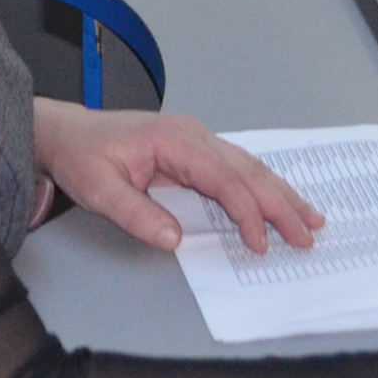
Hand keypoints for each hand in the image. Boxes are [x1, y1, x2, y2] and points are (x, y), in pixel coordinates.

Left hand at [28, 99, 323, 256]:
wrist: (67, 134)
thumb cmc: (82, 157)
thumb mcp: (99, 190)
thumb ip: (136, 214)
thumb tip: (175, 240)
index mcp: (174, 140)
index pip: (224, 179)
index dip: (247, 213)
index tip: (261, 243)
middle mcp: (193, 135)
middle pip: (247, 170)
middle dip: (281, 203)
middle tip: (308, 234)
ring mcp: (196, 140)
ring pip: (249, 167)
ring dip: (280, 193)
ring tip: (311, 217)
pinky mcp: (194, 150)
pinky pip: (237, 168)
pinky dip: (262, 186)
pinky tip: (280, 200)